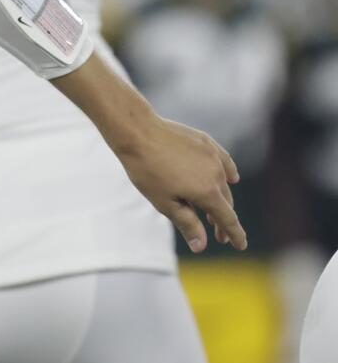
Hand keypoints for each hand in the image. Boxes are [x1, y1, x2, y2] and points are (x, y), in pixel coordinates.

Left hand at [115, 114, 245, 252]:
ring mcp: (212, 156)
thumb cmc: (147, 170)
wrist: (138, 132)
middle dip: (223, 221)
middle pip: (225, 202)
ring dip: (222, 198)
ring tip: (215, 211)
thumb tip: (201, 246)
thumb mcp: (164, 202)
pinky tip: (232, 178)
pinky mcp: (206, 142)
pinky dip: (228, 172)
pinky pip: (223, 161)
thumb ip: (187, 223)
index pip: (227, 219)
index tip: (241, 246)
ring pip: (223, 182)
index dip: (235, 234)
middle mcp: (216, 174)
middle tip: (218, 236)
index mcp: (207, 192)